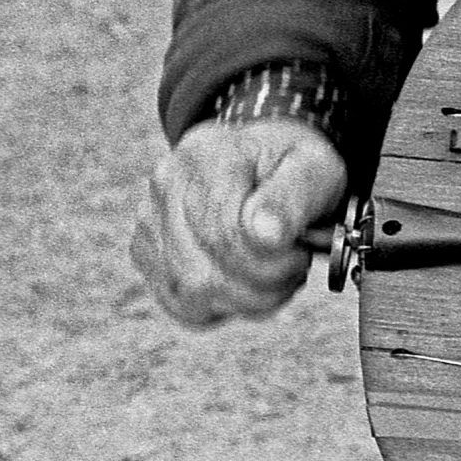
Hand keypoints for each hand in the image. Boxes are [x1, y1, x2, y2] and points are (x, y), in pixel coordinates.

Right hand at [127, 118, 346, 327]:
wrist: (268, 160)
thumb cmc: (293, 166)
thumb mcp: (313, 167)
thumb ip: (294, 197)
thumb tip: (267, 235)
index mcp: (207, 155)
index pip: (230, 235)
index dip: (275, 259)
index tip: (302, 249)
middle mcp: (166, 185)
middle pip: (206, 272)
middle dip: (267, 281)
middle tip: (295, 262)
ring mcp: (149, 221)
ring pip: (193, 295)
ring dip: (250, 297)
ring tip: (277, 270)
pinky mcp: (146, 253)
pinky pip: (183, 305)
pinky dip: (224, 304)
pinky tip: (249, 280)